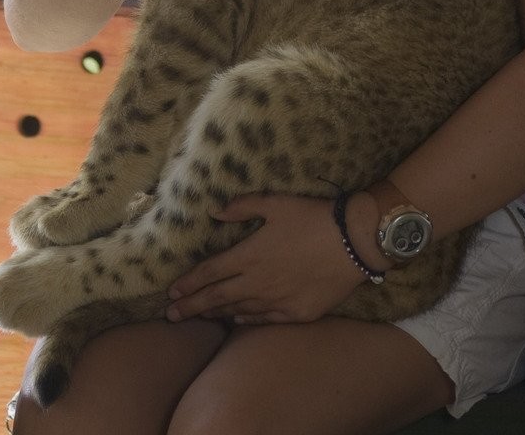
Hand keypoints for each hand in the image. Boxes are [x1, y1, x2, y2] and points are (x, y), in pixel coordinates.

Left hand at [163, 193, 365, 324]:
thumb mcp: (275, 203)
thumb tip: (215, 212)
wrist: (353, 242)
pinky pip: (264, 320)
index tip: (171, 292)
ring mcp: (277, 301)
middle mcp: (257, 282)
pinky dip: (246, 320)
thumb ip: (242, 207)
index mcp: (248, 255)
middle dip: (191, 307)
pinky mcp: (297, 313)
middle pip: (217, 298)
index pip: (209, 272)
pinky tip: (236, 321)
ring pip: (239, 311)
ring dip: (217, 314)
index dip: (189, 283)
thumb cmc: (313, 217)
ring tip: (201, 316)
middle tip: (171, 316)